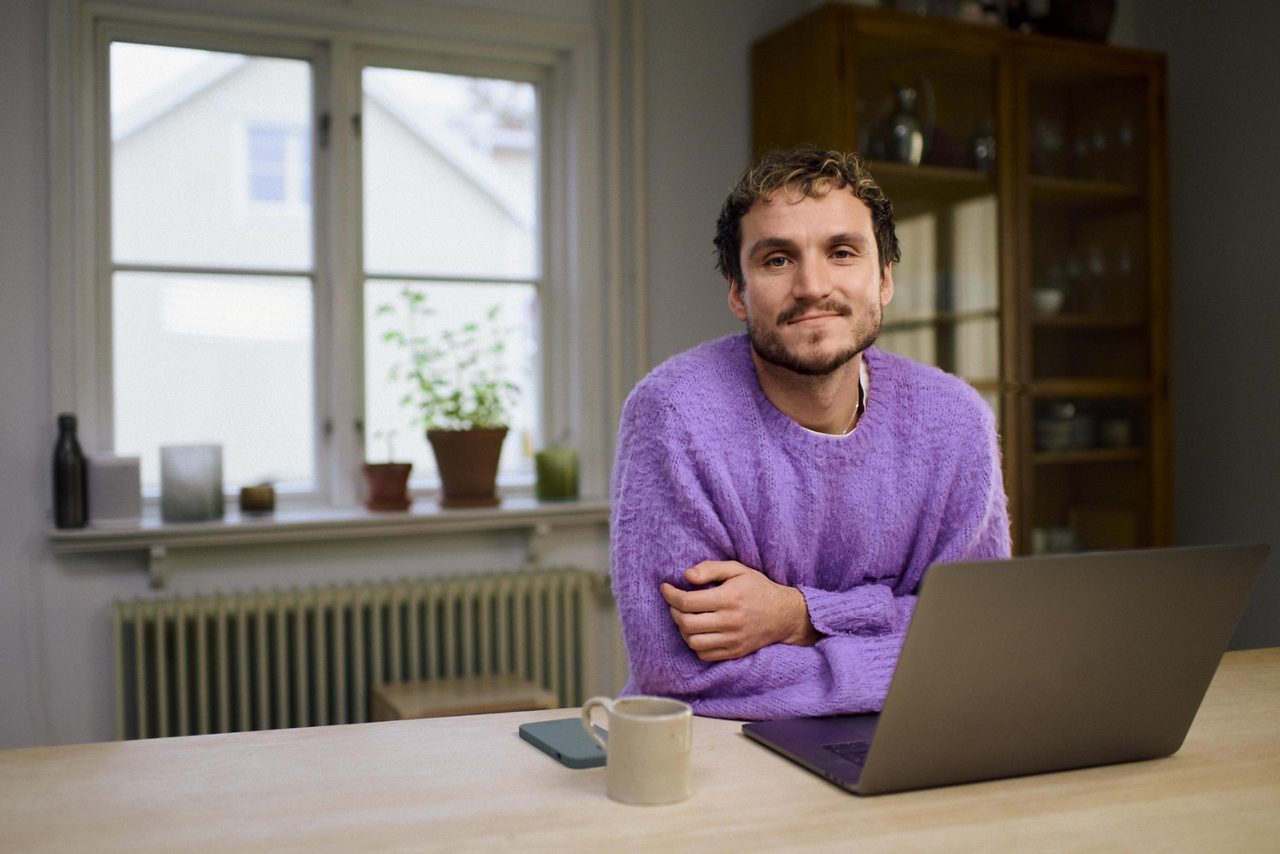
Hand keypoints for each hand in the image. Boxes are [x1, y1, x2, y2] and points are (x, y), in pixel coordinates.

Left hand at [660, 561, 819, 661]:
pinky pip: (704, 654)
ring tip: (686, 617)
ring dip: (683, 629)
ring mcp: (732, 640)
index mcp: (729, 598)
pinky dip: (695, 644)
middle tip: (675, 603)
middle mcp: (730, 621)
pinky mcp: (735, 653)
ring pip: (693, 641)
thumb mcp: (738, 569)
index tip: (666, 588)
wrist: (785, 615)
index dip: (671, 595)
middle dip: (673, 611)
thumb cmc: (758, 588)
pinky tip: (698, 631)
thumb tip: (686, 576)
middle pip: (686, 623)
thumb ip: (711, 568)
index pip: (688, 602)